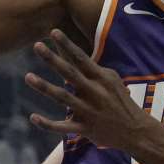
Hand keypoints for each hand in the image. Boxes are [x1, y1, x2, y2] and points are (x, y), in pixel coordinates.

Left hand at [25, 30, 152, 148]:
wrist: (135, 131)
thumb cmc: (122, 102)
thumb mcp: (113, 81)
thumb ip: (95, 69)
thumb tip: (78, 57)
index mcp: (101, 79)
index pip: (81, 58)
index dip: (67, 44)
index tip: (53, 32)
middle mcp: (94, 93)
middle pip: (69, 73)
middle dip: (52, 59)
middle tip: (36, 46)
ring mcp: (88, 111)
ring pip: (62, 97)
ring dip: (44, 87)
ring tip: (28, 76)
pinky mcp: (84, 128)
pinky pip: (62, 127)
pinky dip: (47, 124)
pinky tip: (33, 117)